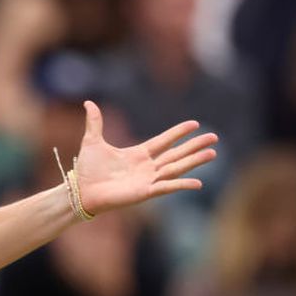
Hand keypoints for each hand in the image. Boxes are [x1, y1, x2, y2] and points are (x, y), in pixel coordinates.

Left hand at [74, 100, 217, 214]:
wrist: (80, 191)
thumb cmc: (87, 171)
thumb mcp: (92, 142)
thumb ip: (95, 123)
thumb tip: (89, 102)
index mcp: (138, 155)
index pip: (164, 141)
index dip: (178, 133)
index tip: (195, 124)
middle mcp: (147, 167)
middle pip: (176, 154)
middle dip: (195, 146)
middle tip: (215, 137)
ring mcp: (148, 180)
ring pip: (176, 168)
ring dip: (195, 161)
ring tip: (213, 153)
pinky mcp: (145, 193)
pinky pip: (167, 187)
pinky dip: (181, 185)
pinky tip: (198, 183)